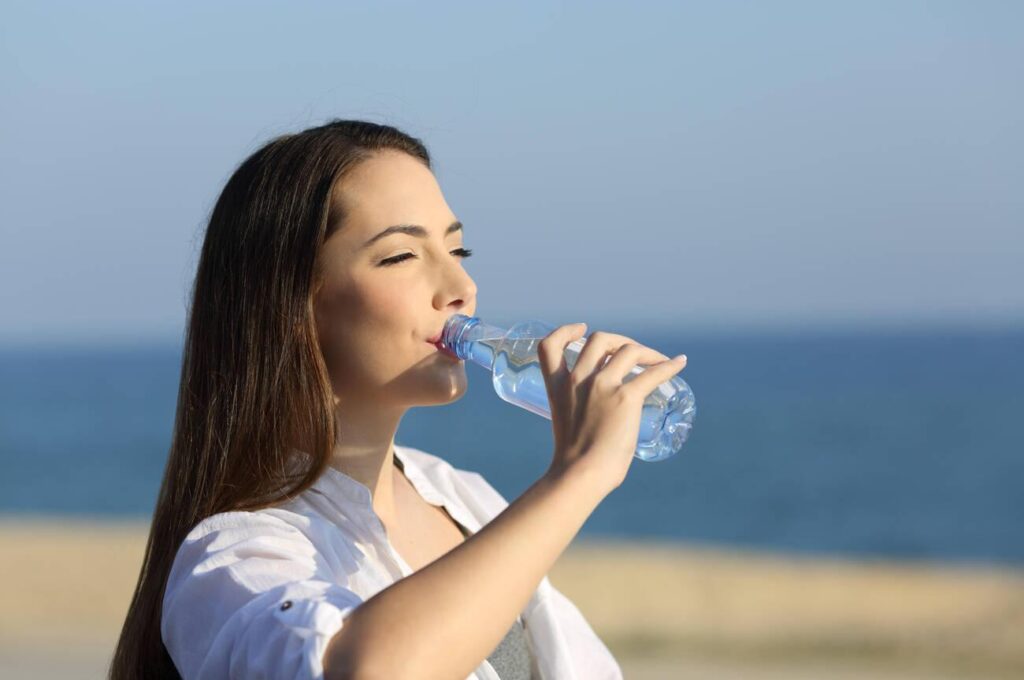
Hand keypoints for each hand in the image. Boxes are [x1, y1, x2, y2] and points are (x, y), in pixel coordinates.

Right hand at [537, 323, 687, 493]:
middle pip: (600, 340)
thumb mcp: (568, 428)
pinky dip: (669, 365)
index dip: (566, 331)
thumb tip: (604, 429)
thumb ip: (581, 416)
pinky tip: (679, 364)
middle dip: (618, 340)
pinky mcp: (626, 397)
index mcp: (558, 388)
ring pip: (628, 349)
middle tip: (632, 352)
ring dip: (646, 351)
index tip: (581, 330)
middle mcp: (578, 380)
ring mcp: (602, 385)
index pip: (549, 346)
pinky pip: (654, 373)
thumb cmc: (575, 465)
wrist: (581, 475)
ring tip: (658, 359)